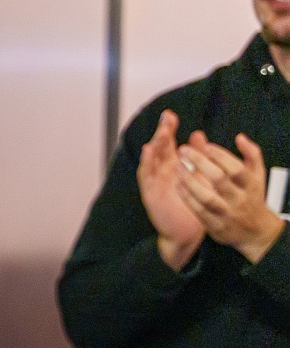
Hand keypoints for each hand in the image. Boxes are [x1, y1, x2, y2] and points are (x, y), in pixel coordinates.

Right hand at [139, 110, 203, 270]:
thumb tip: (198, 134)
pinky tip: (148, 151)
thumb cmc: (193, 205)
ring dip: (155, 144)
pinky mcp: (151, 193)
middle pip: (159, 148)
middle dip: (162, 132)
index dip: (169, 129)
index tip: (170, 116)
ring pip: (152, 159)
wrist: (187, 231)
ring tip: (160, 131)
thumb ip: (198, 156)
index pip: (169, 144)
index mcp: (173, 167)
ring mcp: (155, 182)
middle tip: (166, 118)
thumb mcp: (199, 177)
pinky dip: (146, 162)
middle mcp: (162, 172)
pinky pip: (146, 175)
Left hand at [179, 129, 283, 263]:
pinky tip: (177, 185)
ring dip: (190, 181)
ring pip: (207, 197)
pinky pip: (198, 210)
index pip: (236, 168)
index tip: (205, 146)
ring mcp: (227, 213)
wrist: (255, 231)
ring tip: (177, 167)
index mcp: (251, 185)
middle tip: (184, 150)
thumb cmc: (252, 197)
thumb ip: (252, 154)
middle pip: (220, 179)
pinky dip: (187, 198)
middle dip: (200, 163)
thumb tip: (240, 137)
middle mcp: (239, 199)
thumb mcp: (258, 176)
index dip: (220, 156)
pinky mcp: (215, 225)